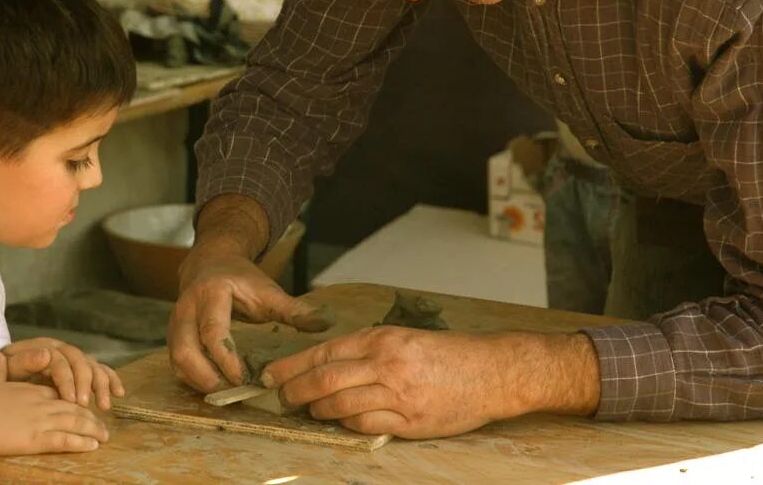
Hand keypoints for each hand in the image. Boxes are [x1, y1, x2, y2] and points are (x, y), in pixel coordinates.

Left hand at [0, 338, 124, 409]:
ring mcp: (74, 358)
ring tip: (105, 406)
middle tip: (86, 405)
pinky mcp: (82, 368)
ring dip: (102, 385)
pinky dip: (111, 380)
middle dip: (86, 384)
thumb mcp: (8, 366)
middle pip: (81, 362)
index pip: (60, 361)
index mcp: (45, 347)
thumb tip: (45, 355)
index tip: (70, 400)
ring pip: (93, 366)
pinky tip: (119, 392)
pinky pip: (100, 370)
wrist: (7, 369)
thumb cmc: (6, 372)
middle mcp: (64, 350)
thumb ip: (23, 361)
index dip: (67, 380)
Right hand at [0, 351, 109, 457]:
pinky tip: (93, 445)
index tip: (84, 404)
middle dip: (90, 416)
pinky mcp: (35, 438)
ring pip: (75, 422)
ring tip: (104, 436)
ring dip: (92, 429)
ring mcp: (39, 420)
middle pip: (73, 407)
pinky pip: (65, 439)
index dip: (74, 398)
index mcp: (30, 390)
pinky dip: (81, 442)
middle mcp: (39, 402)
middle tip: (103, 423)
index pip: (60, 392)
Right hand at [168, 247, 333, 391]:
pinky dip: (192, 378)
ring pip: (176, 359)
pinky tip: (214, 385)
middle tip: (231, 393)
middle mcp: (186, 307)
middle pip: (185, 350)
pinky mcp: (173, 334)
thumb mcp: (267, 289)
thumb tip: (325, 323)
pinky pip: (175, 362)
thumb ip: (293, 309)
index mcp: (211, 293)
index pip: (212, 331)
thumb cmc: (240, 278)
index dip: (226, 358)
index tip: (244, 378)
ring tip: (224, 394)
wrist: (211, 261)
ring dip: (198, 381)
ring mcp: (175, 322)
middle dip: (206, 377)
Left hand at [260, 327, 600, 438]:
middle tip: (281, 397)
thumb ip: (368, 350)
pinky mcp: (410, 421)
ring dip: (318, 410)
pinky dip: (346, 424)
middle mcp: (386, 363)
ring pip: (341, 404)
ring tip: (308, 410)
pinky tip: (339, 422)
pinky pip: (365, 424)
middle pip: (326, 379)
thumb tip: (327, 363)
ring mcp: (397, 394)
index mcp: (382, 339)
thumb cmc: (446, 353)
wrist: (489, 371)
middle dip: (296, 390)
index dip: (293, 365)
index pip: (325, 351)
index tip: (272, 374)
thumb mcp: (403, 338)